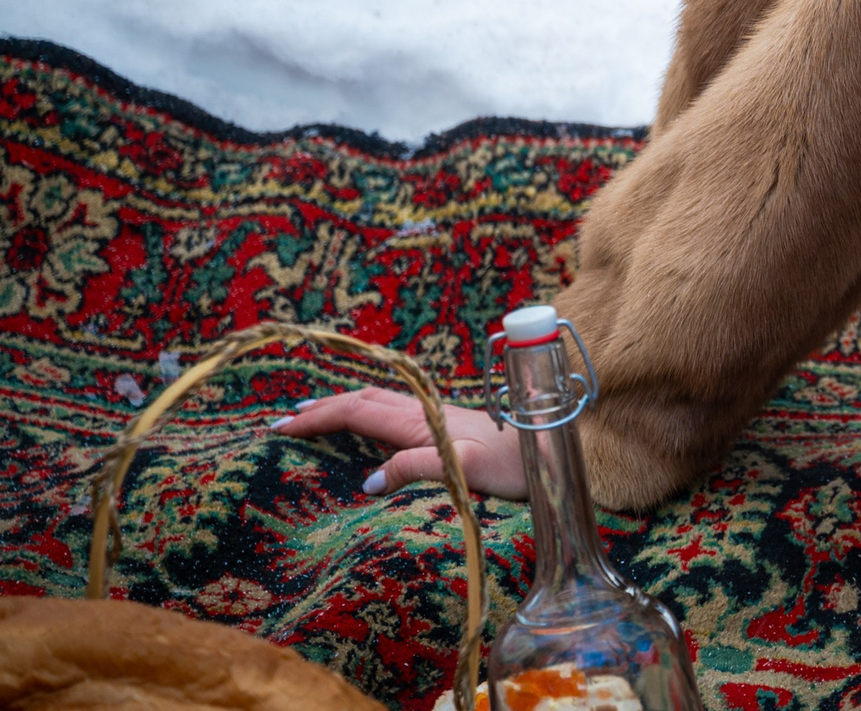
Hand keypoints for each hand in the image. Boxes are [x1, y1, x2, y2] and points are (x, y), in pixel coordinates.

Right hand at [273, 387, 527, 500]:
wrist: (555, 447)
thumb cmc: (517, 463)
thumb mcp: (466, 470)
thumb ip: (418, 469)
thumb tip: (368, 481)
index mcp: (422, 422)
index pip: (357, 412)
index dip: (319, 417)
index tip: (282, 426)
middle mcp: (426, 413)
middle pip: (363, 400)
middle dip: (323, 407)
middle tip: (286, 419)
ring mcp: (438, 416)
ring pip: (379, 403)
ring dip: (344, 406)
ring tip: (315, 414)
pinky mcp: (449, 424)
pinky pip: (396, 412)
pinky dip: (368, 413)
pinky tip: (368, 424)